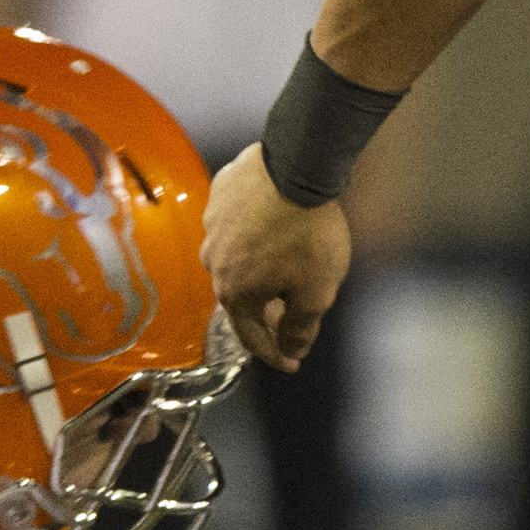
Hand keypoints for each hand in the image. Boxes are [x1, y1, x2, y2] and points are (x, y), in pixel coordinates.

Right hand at [200, 142, 350, 370]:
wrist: (295, 167)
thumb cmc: (307, 234)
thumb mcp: (316, 292)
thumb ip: (302, 326)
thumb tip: (292, 349)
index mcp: (234, 292)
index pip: (251, 336)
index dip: (275, 353)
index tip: (293, 362)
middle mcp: (213, 262)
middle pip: (241, 297)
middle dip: (267, 310)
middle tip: (292, 314)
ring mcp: (212, 226)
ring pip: (236, 258)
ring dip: (259, 267)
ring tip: (284, 265)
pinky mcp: (220, 195)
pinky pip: (237, 223)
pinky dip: (254, 232)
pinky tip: (275, 227)